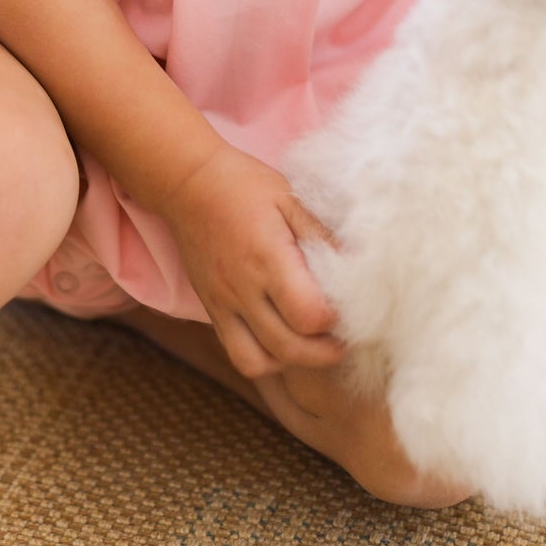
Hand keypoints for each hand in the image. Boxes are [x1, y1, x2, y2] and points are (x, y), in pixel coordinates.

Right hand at [159, 143, 345, 379]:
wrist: (187, 184)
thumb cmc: (243, 184)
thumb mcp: (289, 198)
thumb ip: (322, 235)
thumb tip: (358, 265)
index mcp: (267, 257)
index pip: (308, 314)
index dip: (335, 318)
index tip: (348, 306)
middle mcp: (243, 288)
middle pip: (289, 347)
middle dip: (324, 352)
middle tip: (344, 339)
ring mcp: (223, 303)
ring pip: (259, 361)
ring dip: (293, 360)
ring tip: (312, 343)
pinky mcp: (212, 310)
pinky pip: (237, 353)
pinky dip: (264, 358)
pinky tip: (282, 339)